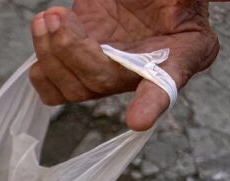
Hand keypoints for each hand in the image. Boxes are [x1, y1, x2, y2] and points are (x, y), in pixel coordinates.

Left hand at [29, 0, 220, 130]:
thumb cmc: (168, 0)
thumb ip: (189, 2)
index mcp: (176, 59)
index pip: (165, 87)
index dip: (151, 103)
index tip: (139, 119)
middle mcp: (137, 74)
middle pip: (100, 82)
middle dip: (72, 51)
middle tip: (59, 19)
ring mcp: (104, 72)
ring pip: (71, 88)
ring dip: (50, 53)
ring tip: (48, 19)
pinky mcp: (77, 66)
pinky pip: (52, 88)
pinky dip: (41, 63)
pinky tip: (44, 28)